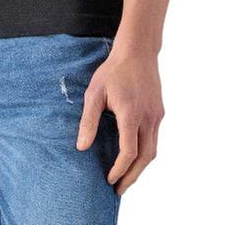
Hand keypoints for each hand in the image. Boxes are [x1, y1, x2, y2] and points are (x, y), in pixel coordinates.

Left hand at [75, 45, 163, 196]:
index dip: (119, 170)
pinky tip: (134, 154)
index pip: (129, 152)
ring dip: (141, 167)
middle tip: (120, 189)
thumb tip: (81, 147)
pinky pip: (154, 138)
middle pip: (145, 158)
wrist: (137, 51)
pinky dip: (145, 152)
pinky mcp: (159, 112)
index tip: (109, 179)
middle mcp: (148, 118)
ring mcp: (157, 115)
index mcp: (131, 114)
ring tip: (127, 177)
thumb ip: (88, 121)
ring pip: (153, 150)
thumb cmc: (113, 70)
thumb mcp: (94, 93)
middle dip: (132, 177)